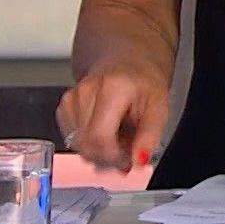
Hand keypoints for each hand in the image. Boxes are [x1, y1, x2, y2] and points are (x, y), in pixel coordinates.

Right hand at [55, 58, 169, 173]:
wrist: (130, 61)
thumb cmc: (145, 82)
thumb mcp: (160, 106)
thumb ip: (150, 135)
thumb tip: (139, 161)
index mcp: (112, 88)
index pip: (99, 137)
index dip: (112, 158)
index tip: (127, 162)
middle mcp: (86, 91)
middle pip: (86, 144)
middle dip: (107, 158)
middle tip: (126, 154)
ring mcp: (71, 98)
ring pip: (78, 144)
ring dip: (99, 151)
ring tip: (119, 138)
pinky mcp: (64, 106)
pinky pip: (72, 138)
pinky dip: (89, 142)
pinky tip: (105, 132)